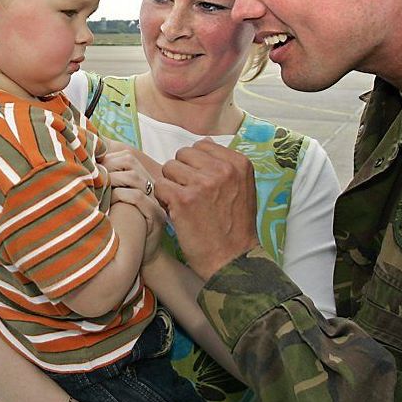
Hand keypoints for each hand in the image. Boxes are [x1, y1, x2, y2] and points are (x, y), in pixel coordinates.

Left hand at [102, 150, 165, 263]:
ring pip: (134, 178)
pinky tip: (109, 201)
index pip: (128, 156)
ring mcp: (155, 201)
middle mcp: (151, 187)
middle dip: (109, 166)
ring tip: (99, 187)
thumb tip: (85, 168)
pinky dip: (121, 195)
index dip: (109, 158)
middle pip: (131, 162)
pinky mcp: (156, 216)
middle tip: (94, 176)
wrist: (139, 256)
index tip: (92, 167)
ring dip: (113, 180)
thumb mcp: (114, 202)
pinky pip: (137, 198)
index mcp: (142, 180)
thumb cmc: (122, 229)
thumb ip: (106, 185)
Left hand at [157, 138, 258, 279]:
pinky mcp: (183, 199)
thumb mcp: (241, 188)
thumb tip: (205, 142)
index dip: (195, 166)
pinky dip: (163, 200)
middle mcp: (222, 169)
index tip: (202, 184)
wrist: (232, 260)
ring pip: (168, 169)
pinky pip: (160, 186)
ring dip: (171, 186)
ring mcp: (202, 183)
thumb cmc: (235, 227)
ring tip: (184, 204)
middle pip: (182, 155)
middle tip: (190, 195)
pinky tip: (176, 212)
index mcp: (238, 163)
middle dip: (181, 174)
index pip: (201, 146)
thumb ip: (224, 164)